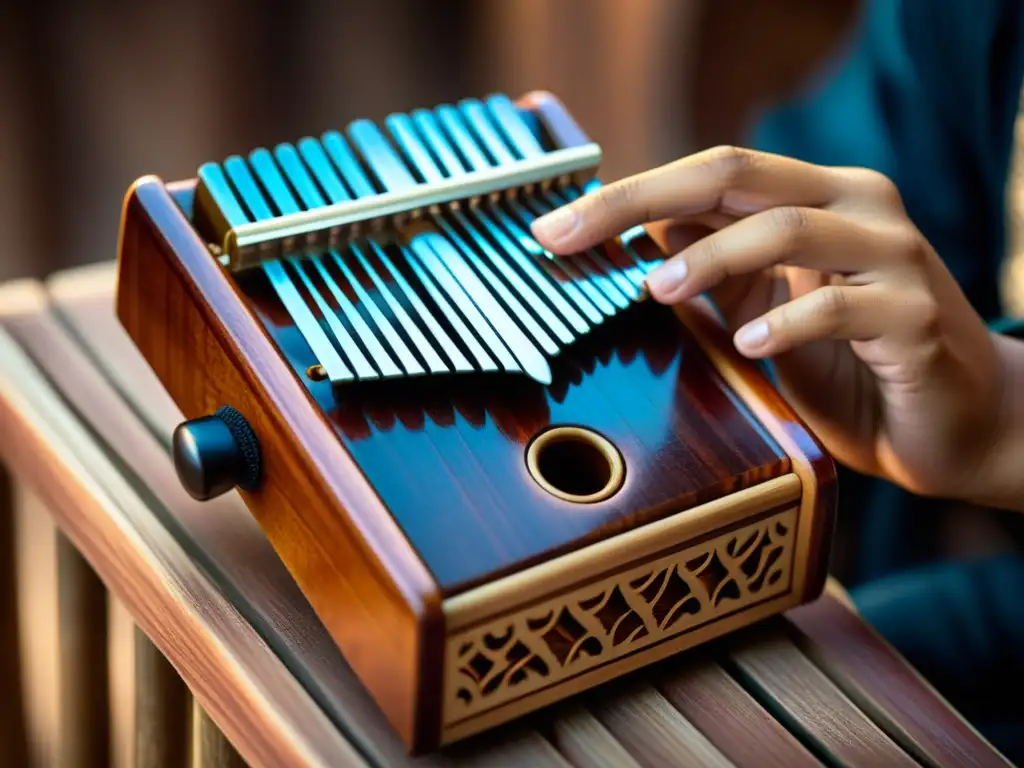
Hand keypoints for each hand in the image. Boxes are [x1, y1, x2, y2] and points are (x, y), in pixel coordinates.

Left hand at [531, 146, 1009, 504]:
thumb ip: (718, 269)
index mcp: (816, 196)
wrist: (956, 426)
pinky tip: (748, 343)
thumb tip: (641, 232)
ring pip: (785, 227)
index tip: (553, 229)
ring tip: (655, 291)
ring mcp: (892, 255)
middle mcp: (857, 205)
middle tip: (569, 238)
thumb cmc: (854, 369)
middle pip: (735, 174)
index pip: (710, 172)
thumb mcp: (768, 311)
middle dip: (640, 200)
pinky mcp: (915, 315)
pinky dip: (787, 323)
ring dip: (709, 258)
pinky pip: (842, 306)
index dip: (627, 194)